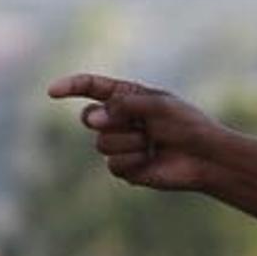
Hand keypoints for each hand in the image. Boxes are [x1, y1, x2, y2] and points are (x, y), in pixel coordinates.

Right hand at [47, 73, 224, 190]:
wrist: (205, 157)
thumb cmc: (187, 125)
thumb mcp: (157, 105)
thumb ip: (123, 106)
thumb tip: (91, 118)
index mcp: (126, 97)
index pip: (90, 88)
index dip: (70, 88)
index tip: (52, 92)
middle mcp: (119, 120)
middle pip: (89, 118)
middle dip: (105, 121)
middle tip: (136, 126)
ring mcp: (121, 144)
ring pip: (101, 143)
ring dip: (127, 143)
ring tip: (151, 144)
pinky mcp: (126, 168)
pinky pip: (113, 165)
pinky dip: (132, 162)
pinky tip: (150, 160)